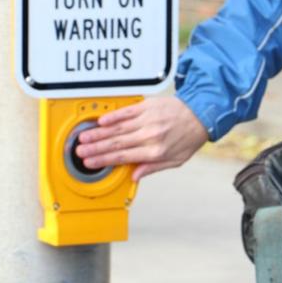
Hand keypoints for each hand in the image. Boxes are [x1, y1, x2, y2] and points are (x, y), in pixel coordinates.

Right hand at [74, 96, 207, 181]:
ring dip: (98, 134)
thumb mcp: (175, 161)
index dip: (104, 160)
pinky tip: (100, 121)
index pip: (123, 157)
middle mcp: (149, 135)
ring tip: (83, 137)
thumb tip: (135, 176)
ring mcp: (147, 120)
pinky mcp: (147, 106)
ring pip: (117, 128)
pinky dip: (112, 116)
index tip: (90, 162)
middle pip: (116, 143)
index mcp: (155, 151)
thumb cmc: (188, 138)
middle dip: (95, 148)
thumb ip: (152, 168)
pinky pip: (126, 112)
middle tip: (79, 151)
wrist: (201, 114)